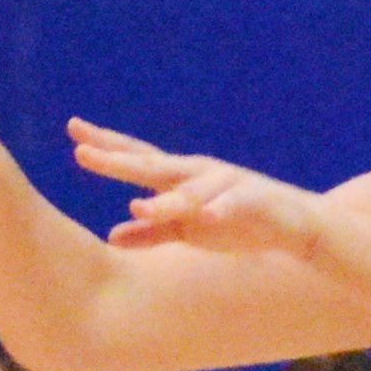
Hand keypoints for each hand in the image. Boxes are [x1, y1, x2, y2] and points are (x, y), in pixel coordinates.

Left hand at [70, 121, 326, 259]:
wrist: (295, 225)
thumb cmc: (238, 224)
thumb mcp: (188, 231)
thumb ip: (152, 233)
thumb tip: (110, 237)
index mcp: (181, 178)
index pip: (137, 157)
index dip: (106, 147)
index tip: (74, 132)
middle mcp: (199, 174)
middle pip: (153, 165)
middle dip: (119, 159)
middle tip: (83, 153)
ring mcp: (226, 185)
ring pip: (190, 191)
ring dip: (167, 200)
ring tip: (139, 206)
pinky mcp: (252, 202)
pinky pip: (233, 207)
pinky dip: (220, 211)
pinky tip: (207, 217)